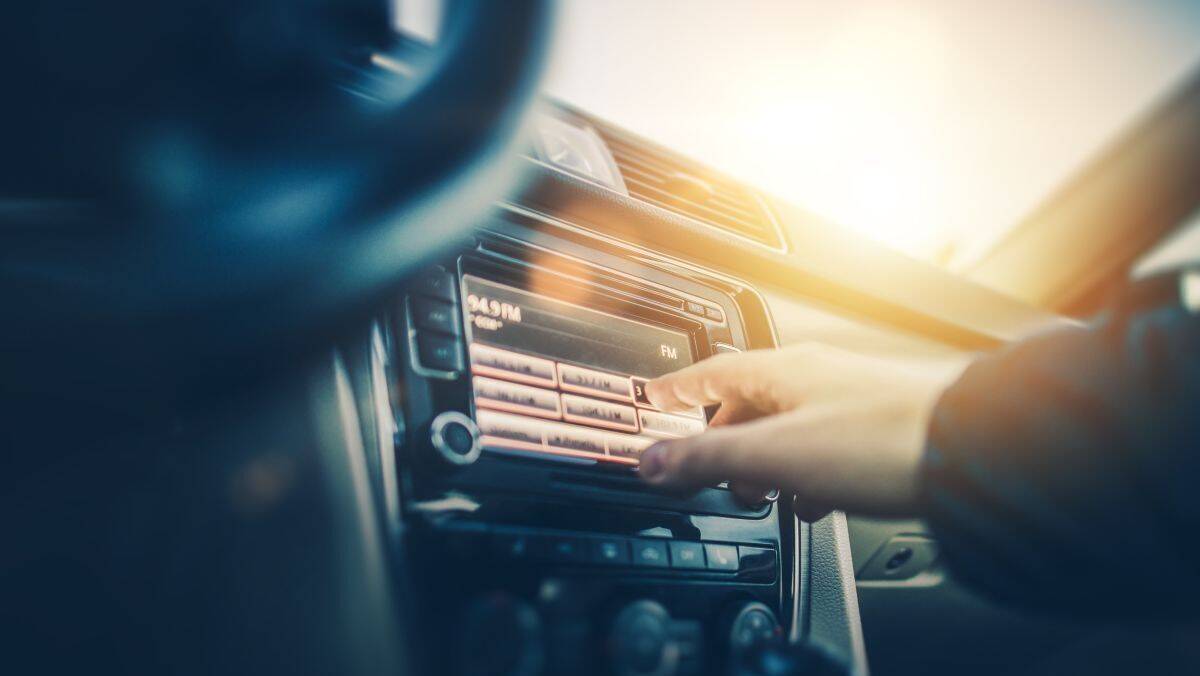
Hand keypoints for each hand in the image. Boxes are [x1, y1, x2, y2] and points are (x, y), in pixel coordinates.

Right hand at [639, 343, 953, 518]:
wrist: (976, 450)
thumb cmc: (884, 442)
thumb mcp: (777, 457)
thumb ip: (708, 458)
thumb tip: (652, 460)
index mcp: (783, 370)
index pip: (711, 372)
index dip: (677, 390)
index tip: (653, 398)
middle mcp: (817, 374)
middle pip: (748, 401)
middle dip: (723, 439)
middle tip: (707, 470)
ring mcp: (852, 397)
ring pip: (789, 425)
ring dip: (767, 461)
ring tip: (765, 492)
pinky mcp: (882, 426)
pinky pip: (825, 443)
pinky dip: (806, 470)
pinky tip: (816, 498)